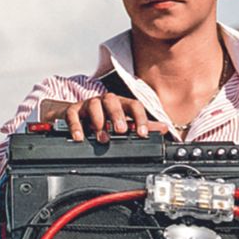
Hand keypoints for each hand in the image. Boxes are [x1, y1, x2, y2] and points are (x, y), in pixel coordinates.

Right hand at [40, 95, 166, 142]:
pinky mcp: (73, 111)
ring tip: (103, 138)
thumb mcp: (124, 122)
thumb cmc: (104, 119)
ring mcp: (88, 104)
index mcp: (121, 104)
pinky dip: (76, 126)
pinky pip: (73, 114)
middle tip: (121, 131)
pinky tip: (80, 137)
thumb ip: (143, 126)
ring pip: (94, 105)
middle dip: (118, 116)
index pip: (133, 106)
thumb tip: (164, 128)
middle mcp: (105, 102)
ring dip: (99, 121)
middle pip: (113, 101)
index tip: (142, 134)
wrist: (77, 116)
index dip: (140, 118)